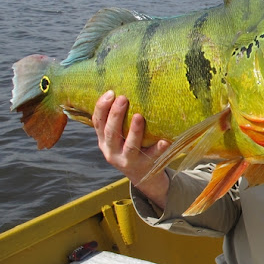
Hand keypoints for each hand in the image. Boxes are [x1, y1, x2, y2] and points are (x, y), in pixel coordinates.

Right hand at [92, 90, 170, 207]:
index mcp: (104, 141)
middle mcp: (112, 152)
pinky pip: (153, 156)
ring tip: (139, 116)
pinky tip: (165, 140)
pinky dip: (158, 148)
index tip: (110, 92)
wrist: (141, 175)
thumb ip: (117, 120)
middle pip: (111, 133)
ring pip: (129, 147)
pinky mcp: (146, 166)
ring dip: (134, 131)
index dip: (101, 108)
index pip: (98, 123)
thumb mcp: (117, 137)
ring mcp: (128, 161)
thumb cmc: (129, 147)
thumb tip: (125, 88)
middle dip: (116, 115)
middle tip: (123, 98)